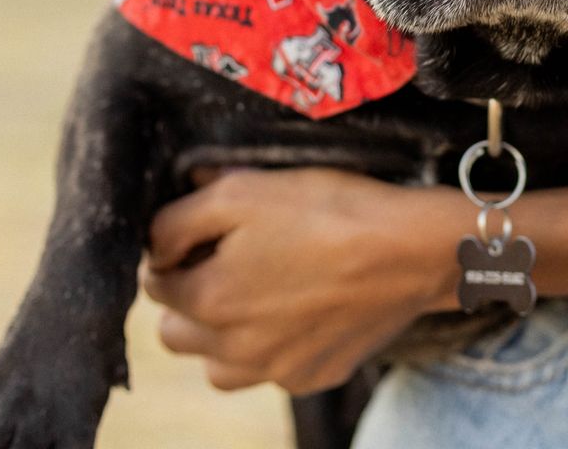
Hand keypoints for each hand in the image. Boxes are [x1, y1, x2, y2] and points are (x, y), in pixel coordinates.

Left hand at [141, 167, 463, 394]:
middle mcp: (232, 349)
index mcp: (207, 300)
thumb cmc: (329, 212)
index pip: (154, 283)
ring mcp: (274, 370)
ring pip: (217, 366)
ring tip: (259, 295)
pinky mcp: (312, 376)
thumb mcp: (245, 189)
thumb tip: (156, 241)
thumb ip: (180, 217)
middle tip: (226, 264)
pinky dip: (276, 347)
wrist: (413, 251)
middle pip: (175, 333)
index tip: (205, 235)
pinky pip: (272, 372)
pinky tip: (303, 309)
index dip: (176, 253)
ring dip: (223, 336)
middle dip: (189, 301)